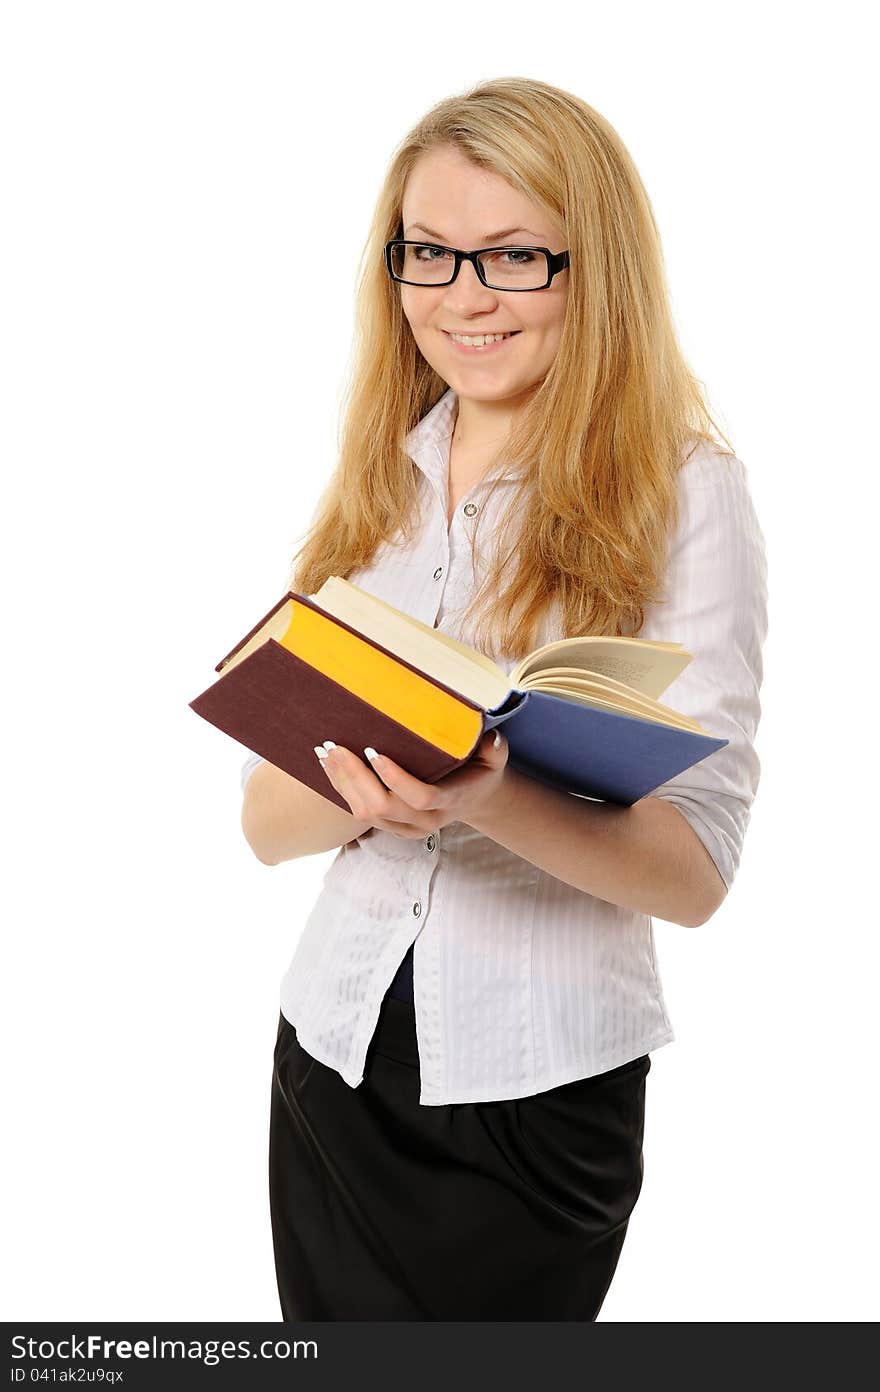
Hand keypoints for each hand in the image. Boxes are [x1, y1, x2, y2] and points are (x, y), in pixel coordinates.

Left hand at [314, 729, 509, 838]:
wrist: (474, 798)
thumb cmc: (481, 770)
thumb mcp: (496, 758)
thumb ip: (495, 750)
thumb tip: (490, 739)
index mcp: (449, 802)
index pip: (419, 797)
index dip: (395, 778)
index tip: (374, 751)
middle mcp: (424, 821)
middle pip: (382, 807)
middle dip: (356, 777)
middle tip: (338, 746)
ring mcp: (405, 827)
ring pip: (365, 813)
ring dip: (342, 782)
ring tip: (327, 751)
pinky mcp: (390, 826)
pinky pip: (359, 813)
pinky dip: (340, 788)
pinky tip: (328, 764)